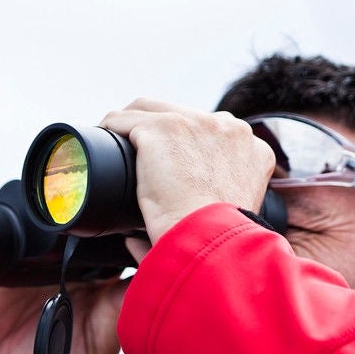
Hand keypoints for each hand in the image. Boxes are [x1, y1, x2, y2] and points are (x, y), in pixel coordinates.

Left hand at [100, 99, 274, 242]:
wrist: (210, 240)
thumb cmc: (217, 244)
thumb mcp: (226, 222)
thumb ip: (203, 217)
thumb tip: (136, 242)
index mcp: (253, 150)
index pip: (212, 133)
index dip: (186, 147)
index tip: (168, 165)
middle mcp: (229, 128)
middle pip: (181, 115)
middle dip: (156, 131)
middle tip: (135, 157)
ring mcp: (196, 123)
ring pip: (149, 109)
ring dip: (131, 123)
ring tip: (114, 144)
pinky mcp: (164, 128)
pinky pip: (125, 118)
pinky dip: (110, 128)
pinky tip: (101, 141)